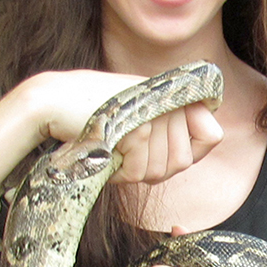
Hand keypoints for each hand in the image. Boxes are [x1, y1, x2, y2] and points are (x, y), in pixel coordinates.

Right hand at [23, 70, 222, 184]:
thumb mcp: (139, 115)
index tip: (158, 149)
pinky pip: (139, 173)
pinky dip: (119, 173)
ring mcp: (154, 112)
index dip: (190, 152)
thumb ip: (174, 126)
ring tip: (113, 148)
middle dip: (152, 167)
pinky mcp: (137, 127)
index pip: (212, 135)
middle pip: (183, 162)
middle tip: (125, 150)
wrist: (51, 101)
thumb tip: (215, 134)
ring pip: (161, 171)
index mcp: (173, 93)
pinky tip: (104, 151)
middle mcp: (168, 98)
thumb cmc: (92, 114)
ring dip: (133, 171)